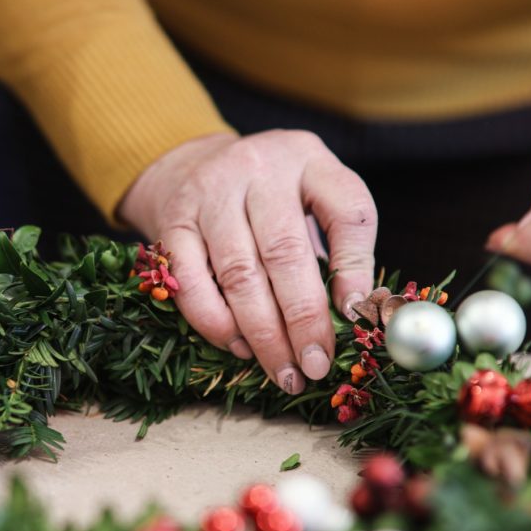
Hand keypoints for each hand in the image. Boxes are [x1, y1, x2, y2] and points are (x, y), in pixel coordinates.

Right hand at [118, 130, 376, 393]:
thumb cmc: (270, 197)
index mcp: (309, 159)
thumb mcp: (313, 198)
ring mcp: (209, 194)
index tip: (357, 315)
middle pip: (285, 251)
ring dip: (262, 333)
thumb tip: (354, 315)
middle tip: (315, 367)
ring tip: (283, 371)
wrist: (193, 165)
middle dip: (303, 319)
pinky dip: (215, 321)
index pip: (346, 211)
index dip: (356, 267)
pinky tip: (237, 347)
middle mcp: (258, 168)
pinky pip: (191, 282)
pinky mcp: (173, 223)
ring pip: (238, 273)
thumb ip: (339, 247)